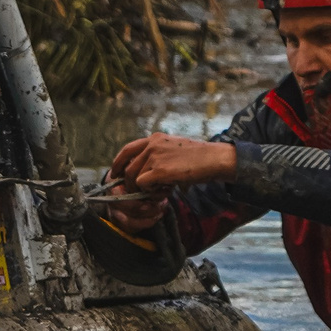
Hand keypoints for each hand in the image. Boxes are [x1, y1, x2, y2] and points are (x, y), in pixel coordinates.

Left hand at [107, 133, 237, 194]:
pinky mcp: (160, 170)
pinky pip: (143, 185)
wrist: (215, 159)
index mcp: (155, 139)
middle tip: (143, 192)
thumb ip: (159, 157)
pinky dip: (151, 192)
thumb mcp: (175, 150)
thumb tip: (147, 176)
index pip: (127, 150)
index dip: (118, 163)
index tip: (115, 174)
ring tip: (161, 190)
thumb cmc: (200, 158)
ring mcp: (155, 157)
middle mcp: (152, 145)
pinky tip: (165, 190)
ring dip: (144, 189)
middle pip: (128, 168)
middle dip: (130, 183)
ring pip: (134, 178)